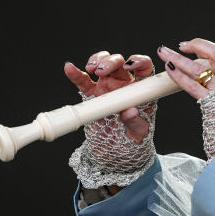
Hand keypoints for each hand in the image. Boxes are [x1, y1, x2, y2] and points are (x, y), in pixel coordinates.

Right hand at [64, 50, 158, 188]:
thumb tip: (131, 111)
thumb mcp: (138, 134)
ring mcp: (108, 88)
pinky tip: (70, 68)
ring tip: (91, 69)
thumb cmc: (133, 141)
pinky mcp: (92, 96)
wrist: (115, 154)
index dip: (140, 61)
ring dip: (98, 62)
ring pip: (103, 66)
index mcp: (140, 91)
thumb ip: (135, 122)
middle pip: (120, 63)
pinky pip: (84, 81)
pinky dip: (76, 74)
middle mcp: (125, 86)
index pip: (144, 69)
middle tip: (102, 70)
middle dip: (111, 62)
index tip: (131, 64)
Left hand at [156, 39, 214, 99]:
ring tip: (165, 53)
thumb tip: (214, 65)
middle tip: (182, 45)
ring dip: (178, 58)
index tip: (198, 46)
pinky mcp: (209, 102)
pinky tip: (169, 69)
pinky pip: (191, 85)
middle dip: (196, 44)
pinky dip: (178, 75)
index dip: (212, 46)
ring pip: (198, 68)